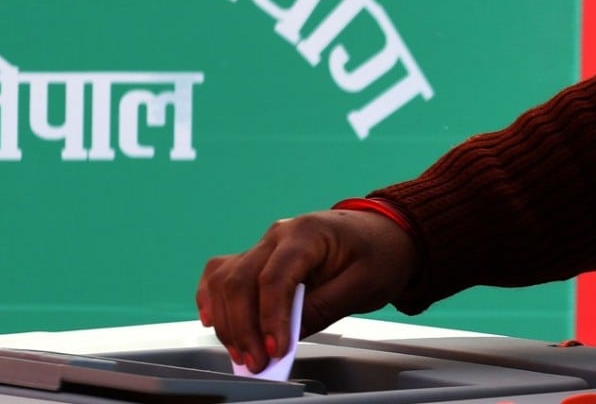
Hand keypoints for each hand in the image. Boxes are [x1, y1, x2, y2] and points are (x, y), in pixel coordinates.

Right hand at [196, 209, 418, 372]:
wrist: (383, 233)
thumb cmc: (378, 252)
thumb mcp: (364, 284)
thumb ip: (325, 307)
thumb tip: (290, 333)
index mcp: (307, 233)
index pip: (275, 276)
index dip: (270, 317)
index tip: (275, 350)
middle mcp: (278, 235)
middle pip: (241, 279)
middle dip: (244, 327)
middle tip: (258, 363)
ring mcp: (265, 245)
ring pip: (226, 279)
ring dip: (228, 320)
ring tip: (243, 354)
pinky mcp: (259, 258)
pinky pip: (223, 272)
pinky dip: (212, 297)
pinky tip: (212, 320)